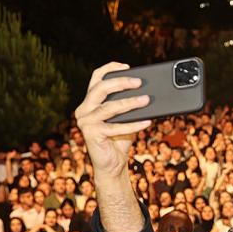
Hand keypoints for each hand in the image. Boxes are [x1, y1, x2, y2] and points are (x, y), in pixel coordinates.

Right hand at [74, 63, 150, 179]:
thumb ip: (131, 104)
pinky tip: (147, 122)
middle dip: (121, 82)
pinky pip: (115, 127)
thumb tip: (148, 92)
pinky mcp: (90, 134)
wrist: (113, 164)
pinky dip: (133, 125)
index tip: (127, 66)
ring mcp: (85, 121)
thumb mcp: (127, 117)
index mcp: (90, 101)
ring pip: (109, 107)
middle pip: (101, 88)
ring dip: (130, 103)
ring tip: (147, 100)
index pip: (97, 78)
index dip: (110, 69)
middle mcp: (84, 109)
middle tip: (139, 82)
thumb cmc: (120, 139)